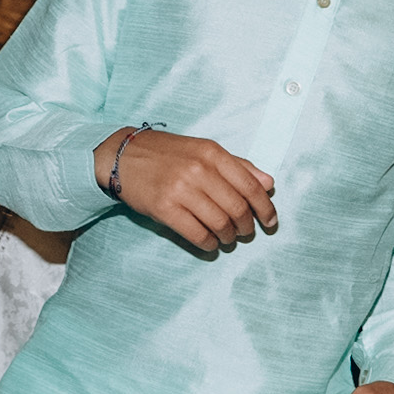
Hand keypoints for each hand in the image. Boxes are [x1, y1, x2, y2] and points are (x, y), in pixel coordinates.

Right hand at [108, 128, 274, 251]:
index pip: (250, 185)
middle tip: (246, 232)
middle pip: (237, 208)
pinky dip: (209, 244)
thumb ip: (238, 166)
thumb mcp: (203, 150)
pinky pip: (196, 234)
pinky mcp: (164, 208)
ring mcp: (180, 190)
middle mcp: (198, 170)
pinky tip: (210, 243)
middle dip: (247, 226)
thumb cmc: (167, 154)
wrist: (123, 156)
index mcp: (212, 153)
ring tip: (227, 237)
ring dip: (228, 237)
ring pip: (219, 223)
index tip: (270, 221)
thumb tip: (269, 183)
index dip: (265, 207)